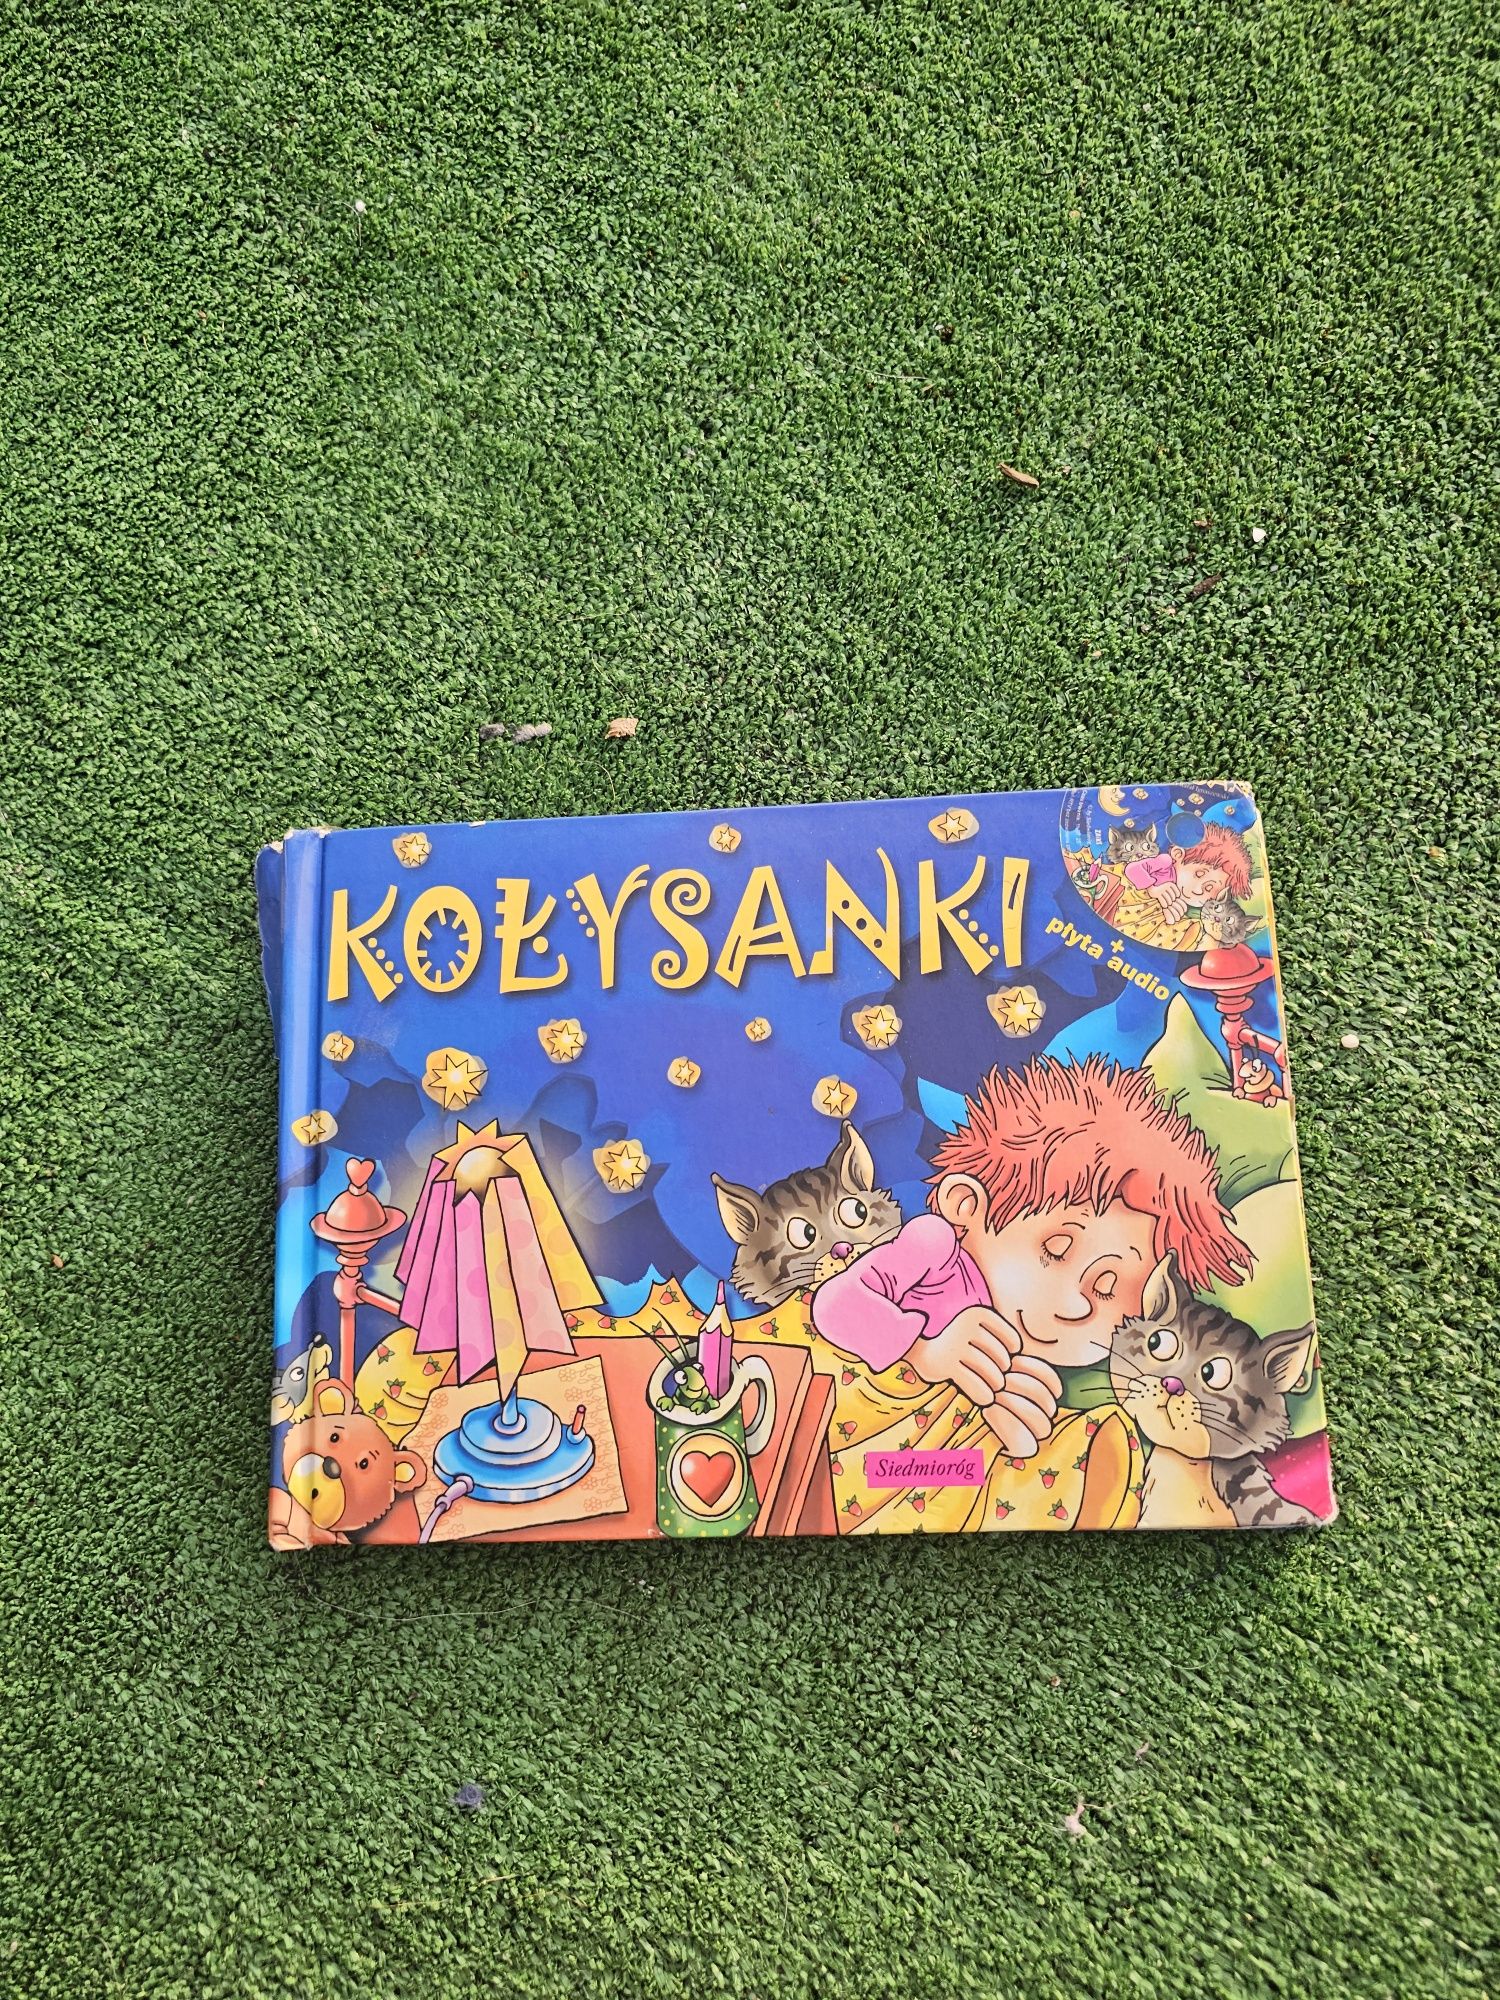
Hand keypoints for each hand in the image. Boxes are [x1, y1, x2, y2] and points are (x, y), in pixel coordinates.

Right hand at [909, 1306, 1063, 1457]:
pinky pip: (977, 1388)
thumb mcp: (977, 1334)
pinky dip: (982, 1395)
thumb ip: (1001, 1343)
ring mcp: (956, 1345)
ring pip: (992, 1377)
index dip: (1008, 1357)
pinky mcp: (945, 1365)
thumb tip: (1038, 1369)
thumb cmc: (955, 1344)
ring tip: (984, 1385)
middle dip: (999, 1373)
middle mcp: (967, 1326)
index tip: (997, 1360)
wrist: (914, 1346)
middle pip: (1003, 1361)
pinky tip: (980, 1394)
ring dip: (991, 1386)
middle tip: (987, 1375)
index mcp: (978, 1314)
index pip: (1012, 1343)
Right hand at [1148, 880, 1187, 922]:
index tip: (1174, 899)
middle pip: (1173, 897)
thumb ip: (1173, 891)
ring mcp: (1161, 890)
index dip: (1176, 897)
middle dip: (1172, 901)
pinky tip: (1164, 906)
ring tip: (1168, 905)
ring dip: (1168, 904)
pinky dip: (1164, 904)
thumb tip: (1179, 899)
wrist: (1149, 885)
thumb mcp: (1167, 887)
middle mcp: (1166, 886)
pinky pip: (1163, 901)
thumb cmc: (1160, 888)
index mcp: (1170, 884)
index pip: (1177, 893)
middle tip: (1170, 903)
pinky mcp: (1157, 893)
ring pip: (1169, 900)